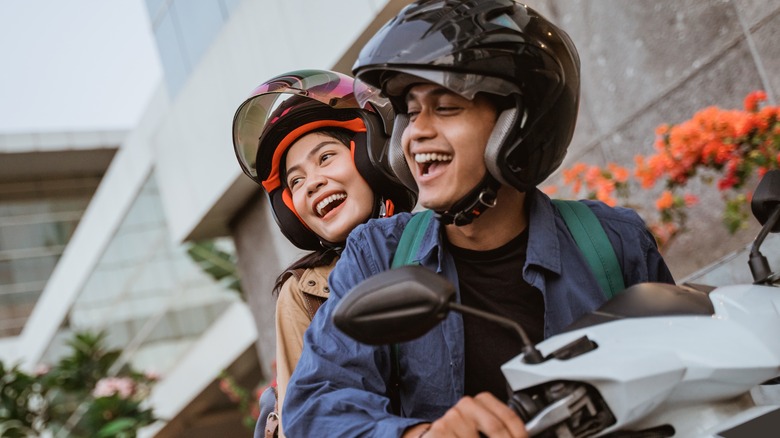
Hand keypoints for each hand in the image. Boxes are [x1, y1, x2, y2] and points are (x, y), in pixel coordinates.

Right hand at [404, 392, 527, 437]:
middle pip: (496, 428)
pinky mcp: (440, 432)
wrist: (433, 437)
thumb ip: (500, 428)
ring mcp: (451, 419)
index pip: (509, 416)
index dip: (520, 433)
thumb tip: (524, 436)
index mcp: (480, 401)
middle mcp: (465, 405)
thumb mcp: (481, 427)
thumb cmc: (461, 434)